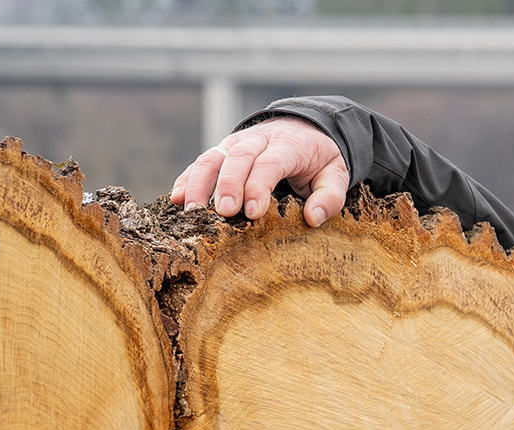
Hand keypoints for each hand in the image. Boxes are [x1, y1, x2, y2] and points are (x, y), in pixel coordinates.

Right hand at [170, 117, 349, 227]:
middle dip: (229, 185)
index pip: (270, 163)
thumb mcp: (336, 174)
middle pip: (239, 158)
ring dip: (200, 182)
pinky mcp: (223, 150)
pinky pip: (202, 162)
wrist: (305, 127)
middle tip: (224, 213)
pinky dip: (188, 178)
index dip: (259, 186)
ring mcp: (236, 143)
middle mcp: (258, 140)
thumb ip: (329, 196)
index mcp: (288, 145)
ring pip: (214, 157)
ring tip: (191, 211)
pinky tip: (176, 198)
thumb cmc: (319, 159)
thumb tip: (313, 218)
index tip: (253, 212)